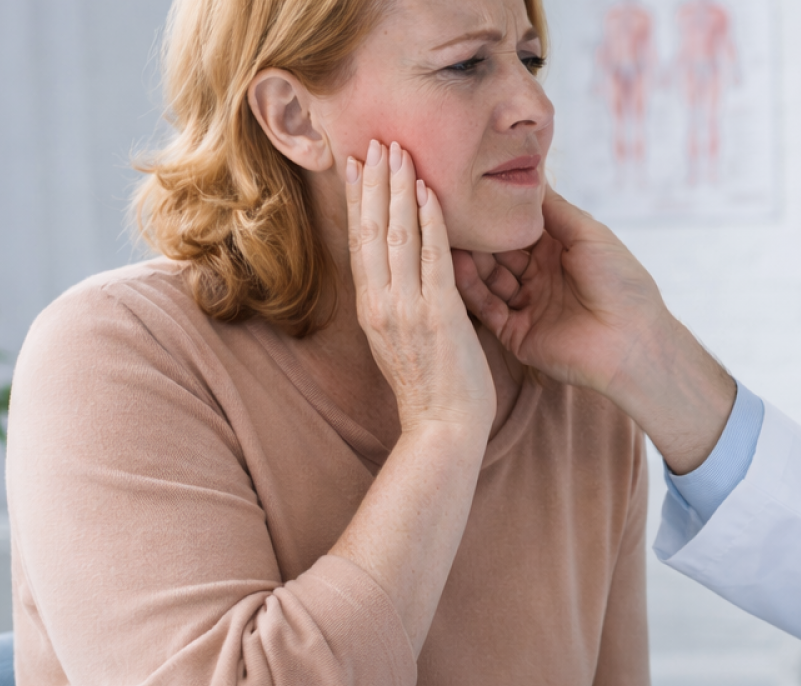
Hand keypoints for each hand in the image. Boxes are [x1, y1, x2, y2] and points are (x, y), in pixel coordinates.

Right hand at [346, 140, 494, 436]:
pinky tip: (429, 192)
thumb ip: (400, 307)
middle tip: (376, 140)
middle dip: (374, 182)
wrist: (443, 430)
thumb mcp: (404, 342)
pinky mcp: (438, 315)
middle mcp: (382, 304)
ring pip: (397, 235)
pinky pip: (433, 258)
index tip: (356, 165)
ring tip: (399, 151)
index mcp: (373, 309)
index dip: (358, 201)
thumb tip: (402, 279)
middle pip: (371, 230)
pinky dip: (430, 222)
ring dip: (398, 190)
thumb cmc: (433, 391)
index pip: (360, 243)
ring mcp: (407, 308)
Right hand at [452, 191, 733, 472]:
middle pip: (497, 253)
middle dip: (476, 237)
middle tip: (445, 212)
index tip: (466, 192)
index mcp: (558, 252)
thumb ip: (554, 208)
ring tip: (443, 236)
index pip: (516, 230)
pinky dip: (470, 289)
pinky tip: (454, 266)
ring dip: (467, 261)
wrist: (633, 340)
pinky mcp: (516, 334)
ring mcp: (526, 306)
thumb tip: (529, 175)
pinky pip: (486, 309)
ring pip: (487, 279)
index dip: (494, 215)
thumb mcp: (588, 233)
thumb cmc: (621, 282)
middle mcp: (539, 277)